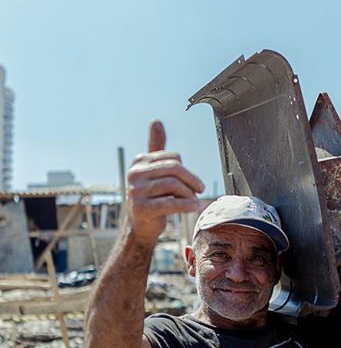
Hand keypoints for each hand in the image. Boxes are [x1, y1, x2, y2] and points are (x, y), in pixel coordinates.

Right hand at [127, 120, 204, 244]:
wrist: (141, 226)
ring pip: (173, 185)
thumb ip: (156, 147)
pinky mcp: (141, 209)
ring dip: (189, 194)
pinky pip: (170, 203)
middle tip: (200, 190)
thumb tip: (156, 120)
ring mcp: (135, 192)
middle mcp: (134, 174)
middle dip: (191, 180)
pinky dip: (186, 205)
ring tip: (194, 201)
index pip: (173, 158)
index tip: (192, 183)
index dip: (187, 170)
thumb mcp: (154, 171)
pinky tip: (193, 207)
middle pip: (174, 169)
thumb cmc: (152, 196)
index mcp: (139, 161)